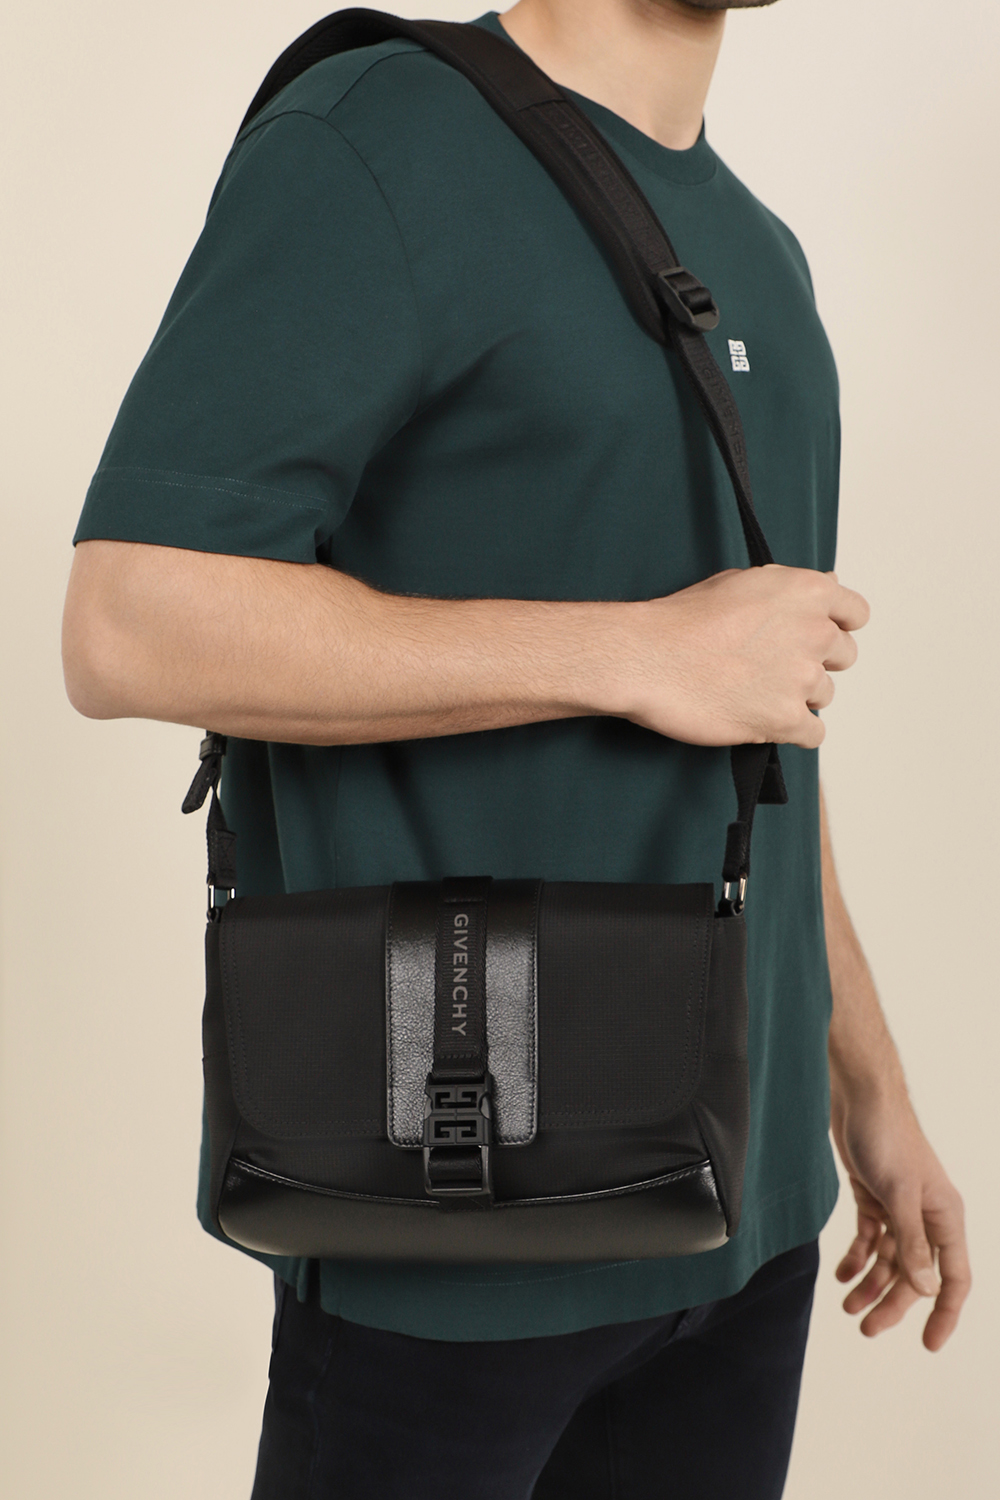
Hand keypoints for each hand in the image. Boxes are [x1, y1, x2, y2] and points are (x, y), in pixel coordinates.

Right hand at [616, 565, 868, 748]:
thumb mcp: (740, 582)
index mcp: (808, 592)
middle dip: (816, 662)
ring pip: (825, 696)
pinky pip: (813, 734)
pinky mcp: (785, 719)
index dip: (837, 626)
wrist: (646, 658)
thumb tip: (828, 585)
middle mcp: (814, 632)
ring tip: (755, 692)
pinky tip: (765, 721)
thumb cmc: (682, 620)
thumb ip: (790, 588)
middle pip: (844, 656)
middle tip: (775, 666)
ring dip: (798, 697)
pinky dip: (793, 731)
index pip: (856, 614)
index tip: (817, 637)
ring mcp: (802, 678)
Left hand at [831, 1080, 970, 1349]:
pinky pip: (869, 1238)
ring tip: (847, 1307)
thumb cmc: (886, 1137)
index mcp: (945, 1216)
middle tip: (866, 1328)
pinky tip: (841, 1274)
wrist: (858, 1096)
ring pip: (890, 1259)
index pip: (954, 1276)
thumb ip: (911, 1242)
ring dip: (871, 1283)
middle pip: (916, 1274)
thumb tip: (926, 1288)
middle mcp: (926, 1216)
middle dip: (894, 1303)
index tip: (929, 1344)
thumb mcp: (899, 1193)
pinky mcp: (873, 1195)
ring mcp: (898, 1207)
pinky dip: (857, 1257)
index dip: (945, 1312)